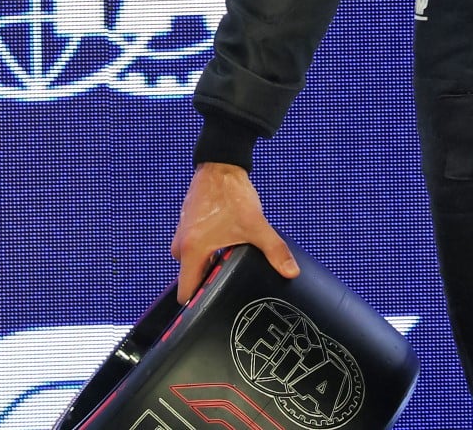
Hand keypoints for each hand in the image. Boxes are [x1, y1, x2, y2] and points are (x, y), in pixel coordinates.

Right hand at [169, 162, 299, 302]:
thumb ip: (274, 250)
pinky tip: (226, 248)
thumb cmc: (232, 194)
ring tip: (230, 264)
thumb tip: (290, 272)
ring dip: (209, 266)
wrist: (221, 165)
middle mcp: (181, 245)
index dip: (198, 304)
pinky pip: (194, 249)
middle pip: (191, 279)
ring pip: (193, 263)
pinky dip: (207, 252)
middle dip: (208, 284)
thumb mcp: (255, 225)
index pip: (185, 292)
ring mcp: (182, 235)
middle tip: (230, 285)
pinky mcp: (188, 226)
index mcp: (191, 251)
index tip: (214, 307)